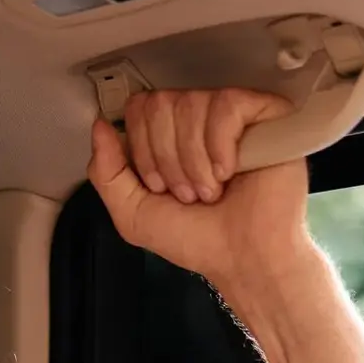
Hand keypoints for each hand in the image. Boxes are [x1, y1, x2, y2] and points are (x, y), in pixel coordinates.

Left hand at [87, 88, 312, 293]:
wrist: (244, 258)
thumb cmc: (199, 240)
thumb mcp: (134, 214)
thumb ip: (107, 172)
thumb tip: (99, 126)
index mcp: (169, 137)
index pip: (139, 108)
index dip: (141, 147)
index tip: (158, 185)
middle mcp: (198, 121)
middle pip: (160, 103)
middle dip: (166, 159)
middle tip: (187, 194)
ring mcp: (233, 116)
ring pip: (191, 104)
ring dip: (194, 161)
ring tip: (211, 191)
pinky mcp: (264, 114)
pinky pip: (226, 105)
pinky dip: (220, 145)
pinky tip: (230, 172)